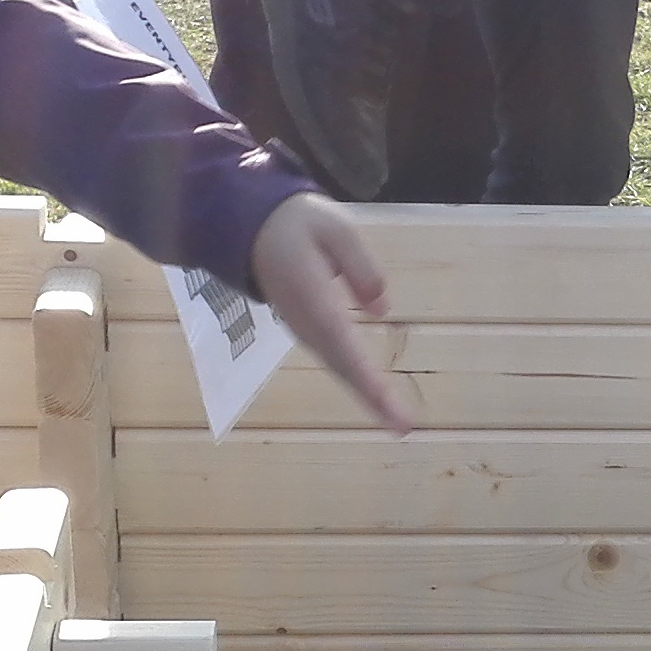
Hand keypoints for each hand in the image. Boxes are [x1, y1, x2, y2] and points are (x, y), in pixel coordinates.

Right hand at [249, 192, 411, 434]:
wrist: (248, 226)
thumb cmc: (297, 223)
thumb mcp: (336, 228)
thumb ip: (360, 266)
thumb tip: (382, 310)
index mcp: (312, 297)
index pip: (343, 343)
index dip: (365, 376)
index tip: (388, 404)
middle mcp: (306, 322)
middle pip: (341, 366)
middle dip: (372, 398)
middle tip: (402, 428)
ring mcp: (302, 328)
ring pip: (338, 367)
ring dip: (367, 395)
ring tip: (396, 421)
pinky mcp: (307, 328)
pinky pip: (335, 359)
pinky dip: (357, 379)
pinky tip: (379, 397)